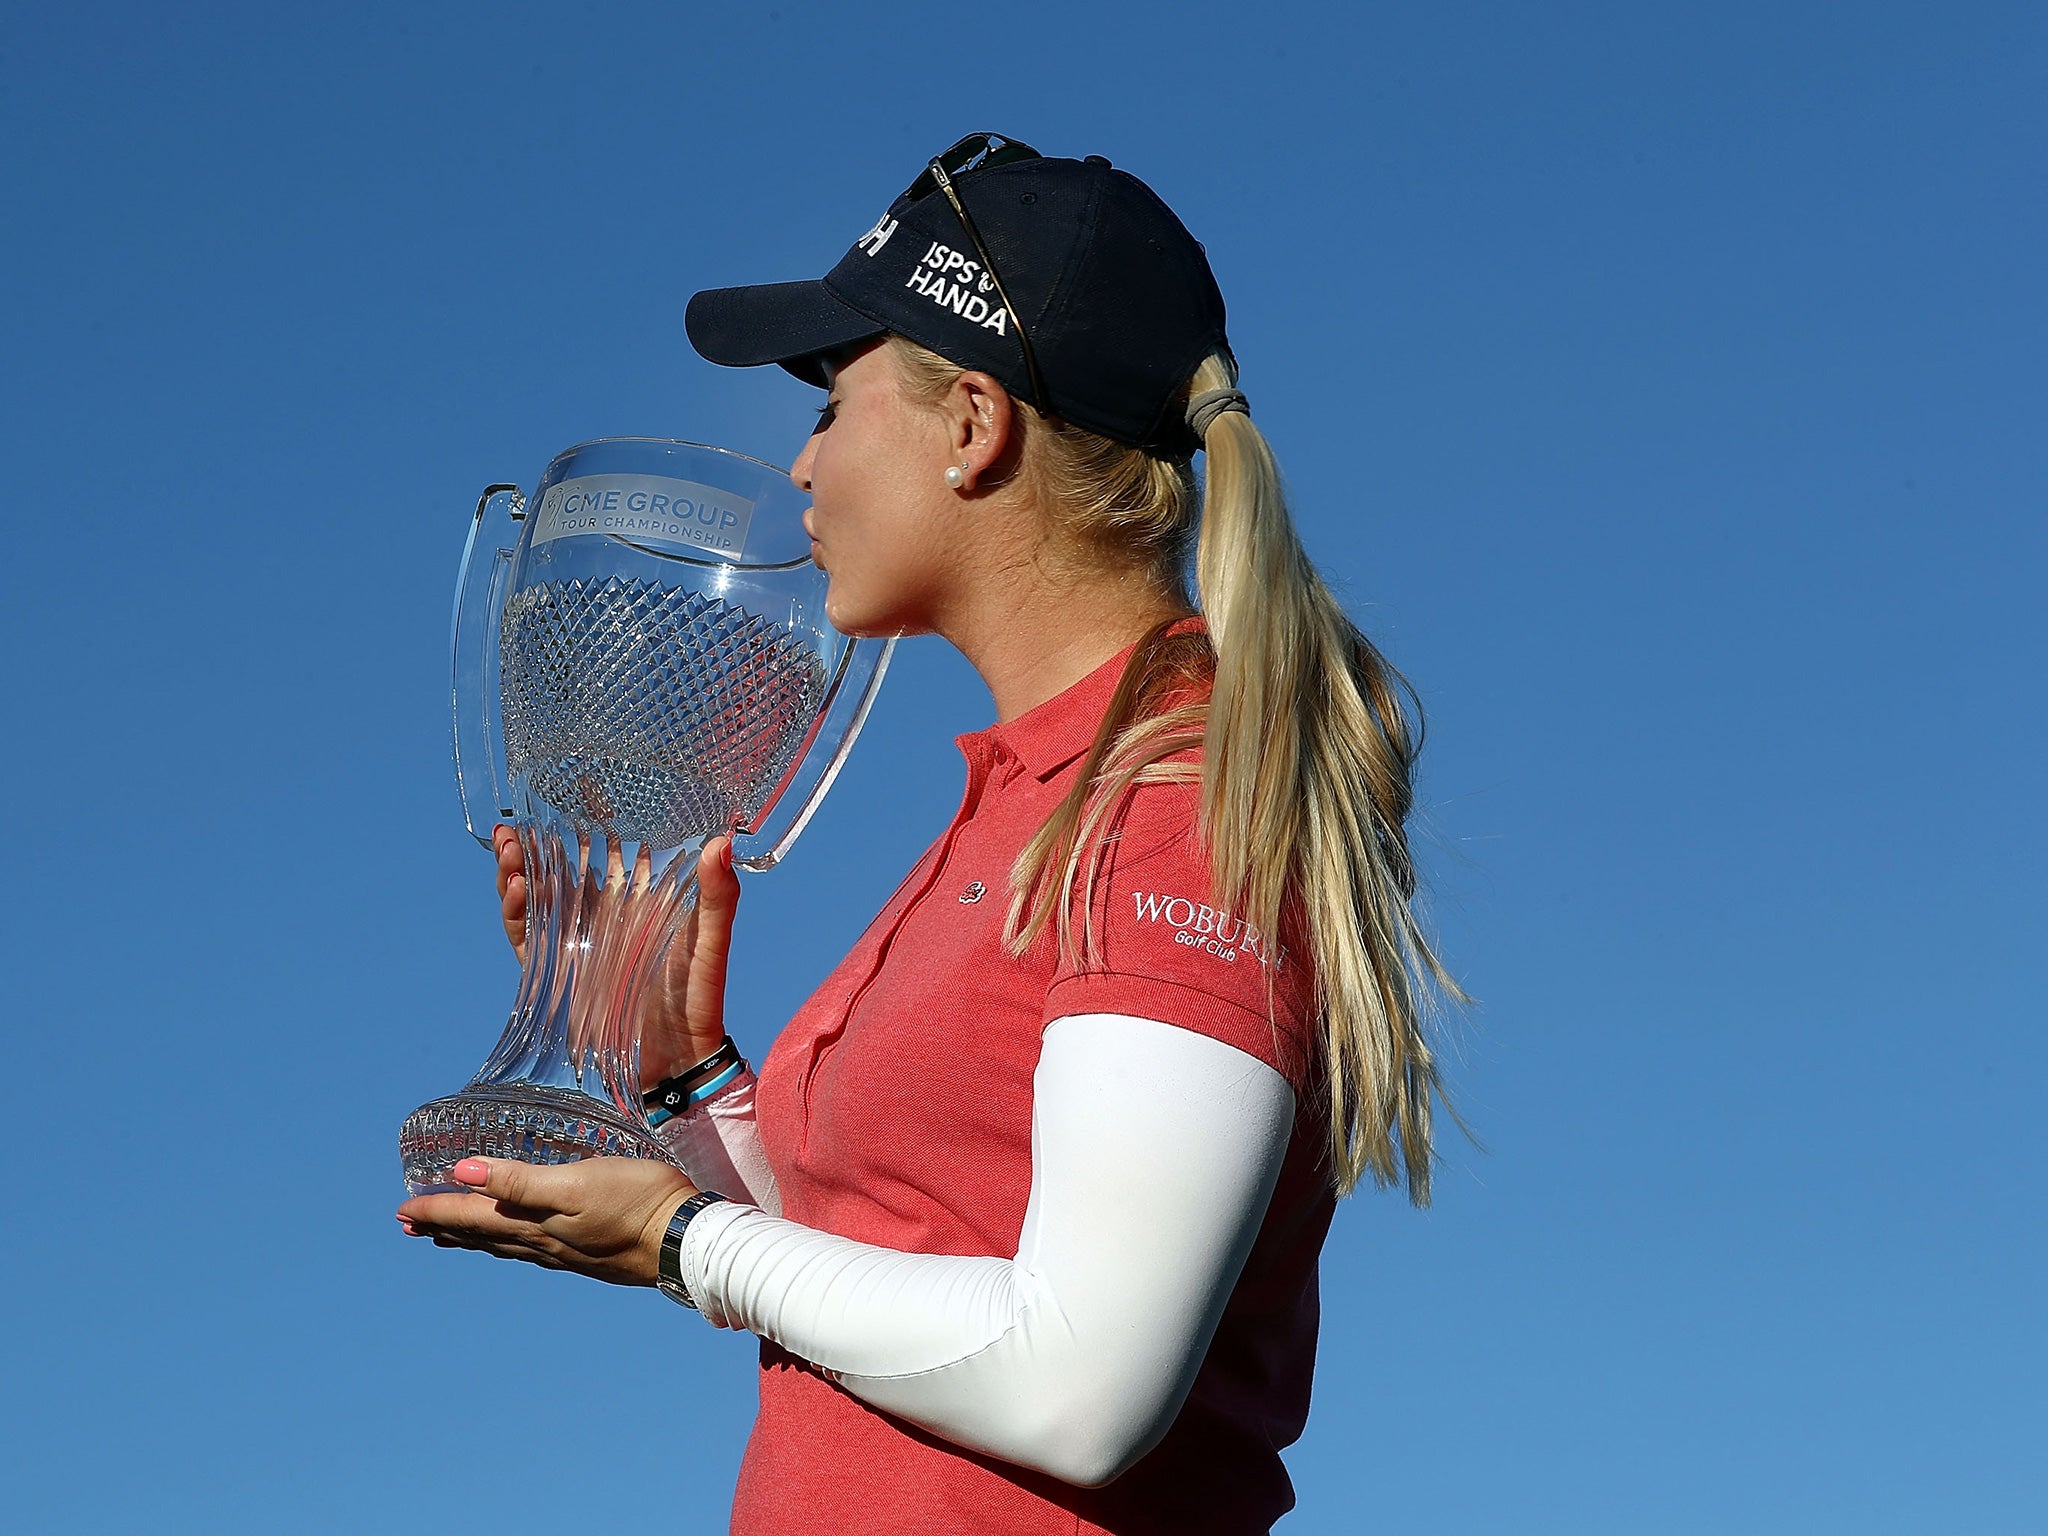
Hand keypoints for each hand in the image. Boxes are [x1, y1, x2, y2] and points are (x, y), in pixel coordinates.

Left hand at [397, 1156, 696, 1286]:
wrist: (684, 1238)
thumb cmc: (635, 1202)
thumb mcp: (574, 1183)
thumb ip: (519, 1180)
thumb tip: (462, 1172)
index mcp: (533, 1225)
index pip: (471, 1217)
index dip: (435, 1210)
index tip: (402, 1210)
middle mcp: (542, 1243)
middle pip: (481, 1235)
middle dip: (444, 1226)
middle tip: (411, 1225)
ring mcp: (565, 1251)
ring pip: (504, 1244)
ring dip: (472, 1236)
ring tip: (449, 1236)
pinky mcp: (587, 1250)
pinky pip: (530, 1248)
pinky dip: (508, 1240)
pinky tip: (521, 1238)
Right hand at [489, 827, 742, 1086]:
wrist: (676, 1060)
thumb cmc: (699, 997)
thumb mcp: (711, 942)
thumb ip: (718, 896)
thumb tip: (723, 842)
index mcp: (636, 899)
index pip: (607, 850)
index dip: (589, 821)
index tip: (575, 788)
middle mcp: (600, 915)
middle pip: (558, 867)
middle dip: (537, 841)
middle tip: (522, 820)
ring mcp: (573, 942)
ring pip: (534, 896)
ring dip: (517, 869)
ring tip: (510, 846)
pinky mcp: (554, 971)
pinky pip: (524, 935)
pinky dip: (514, 910)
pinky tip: (517, 887)